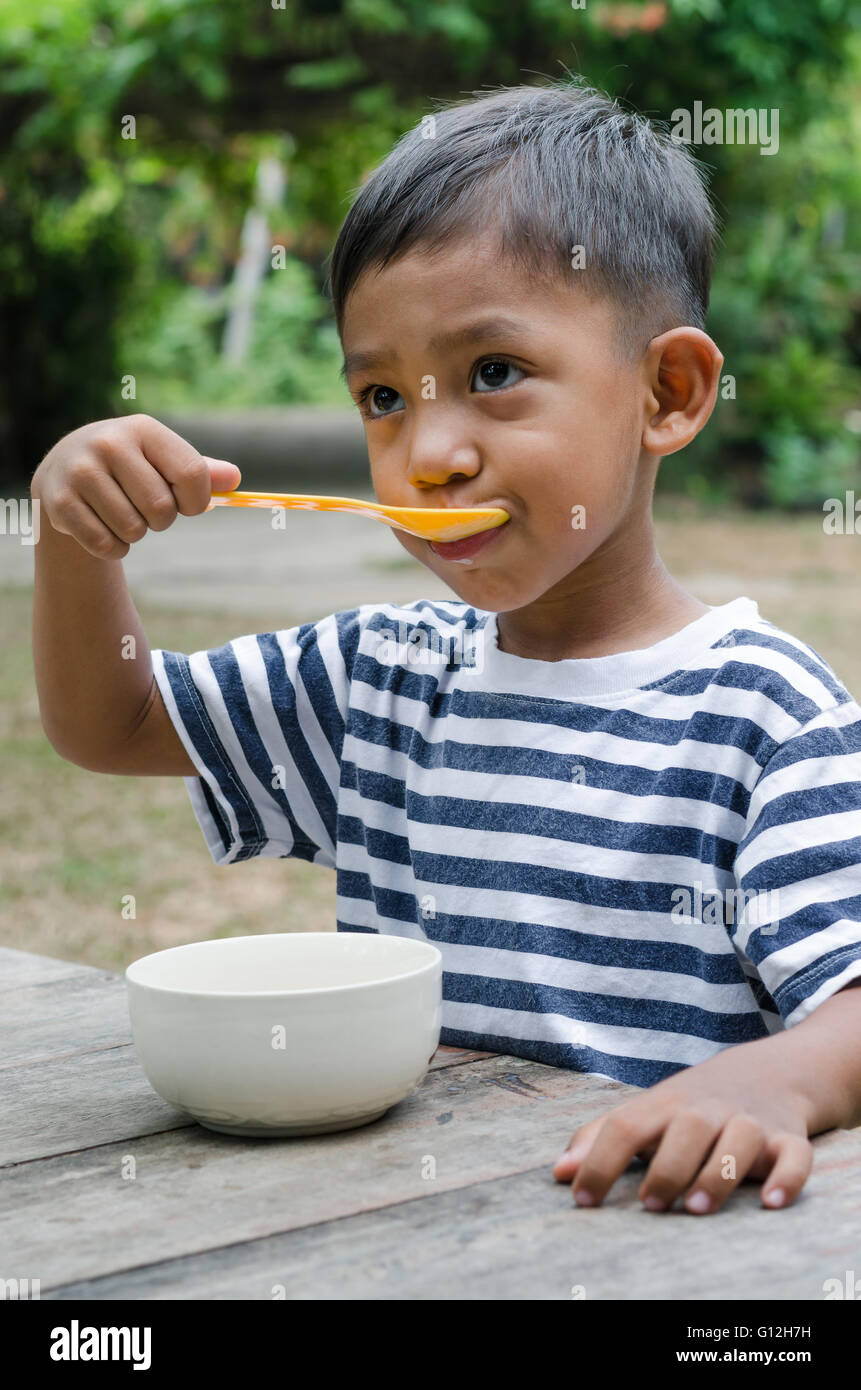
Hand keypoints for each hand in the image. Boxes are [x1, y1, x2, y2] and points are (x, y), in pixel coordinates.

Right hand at [31, 413, 240, 558]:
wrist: (65, 467)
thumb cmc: (130, 466)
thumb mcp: (162, 458)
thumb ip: (201, 470)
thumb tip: (235, 479)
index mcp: (143, 429)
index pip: (192, 474)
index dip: (197, 501)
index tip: (187, 503)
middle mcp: (109, 443)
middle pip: (162, 509)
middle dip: (162, 520)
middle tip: (145, 508)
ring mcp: (81, 472)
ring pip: (133, 530)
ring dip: (135, 534)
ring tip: (120, 513)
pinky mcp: (59, 502)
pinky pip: (105, 545)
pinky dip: (113, 548)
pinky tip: (102, 526)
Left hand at [552, 1042, 815, 1214]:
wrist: (768, 1072)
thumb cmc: (691, 1105)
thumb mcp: (647, 1112)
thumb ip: (600, 1139)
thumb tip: (558, 1173)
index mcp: (665, 1104)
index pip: (626, 1125)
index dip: (600, 1161)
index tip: (583, 1201)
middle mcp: (707, 1109)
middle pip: (688, 1127)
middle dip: (669, 1167)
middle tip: (651, 1205)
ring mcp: (750, 1121)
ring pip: (740, 1139)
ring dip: (719, 1173)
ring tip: (697, 1208)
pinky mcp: (788, 1138)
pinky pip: (795, 1156)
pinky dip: (787, 1177)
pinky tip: (770, 1202)